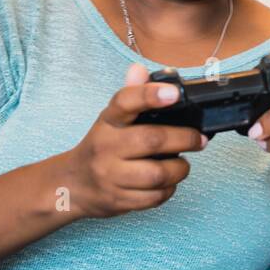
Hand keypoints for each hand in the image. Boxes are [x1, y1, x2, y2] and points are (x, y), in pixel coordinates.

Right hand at [64, 62, 206, 218]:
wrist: (71, 185)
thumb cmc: (101, 147)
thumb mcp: (111, 119)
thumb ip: (130, 94)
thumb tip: (140, 69)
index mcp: (107, 122)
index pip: (126, 102)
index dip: (150, 95)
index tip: (174, 93)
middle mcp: (106, 147)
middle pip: (152, 140)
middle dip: (185, 139)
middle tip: (199, 139)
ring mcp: (111, 176)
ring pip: (158, 173)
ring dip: (180, 169)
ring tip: (182, 163)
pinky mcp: (118, 200)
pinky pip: (155, 197)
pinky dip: (169, 189)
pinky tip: (167, 182)